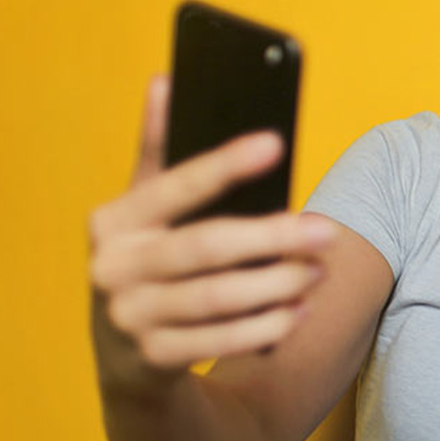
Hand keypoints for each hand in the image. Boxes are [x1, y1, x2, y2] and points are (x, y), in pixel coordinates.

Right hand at [87, 75, 334, 386]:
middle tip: (327, 231)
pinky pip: (215, 342)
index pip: (172, 184)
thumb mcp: (144, 209)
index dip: (223, 164)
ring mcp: (128, 318)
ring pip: (214, 299)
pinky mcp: (150, 360)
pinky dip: (261, 327)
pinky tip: (296, 312)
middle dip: (271, 238)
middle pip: (203, 248)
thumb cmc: (149, 260)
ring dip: (274, 285)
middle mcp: (112, 268)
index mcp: (112, 220)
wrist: (124, 354)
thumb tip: (167, 80)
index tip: (275, 142)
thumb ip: (159, 151)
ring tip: (317, 272)